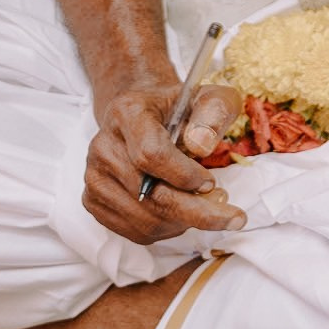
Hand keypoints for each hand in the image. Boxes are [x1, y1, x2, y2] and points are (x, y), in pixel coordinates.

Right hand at [84, 77, 244, 244]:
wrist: (143, 114)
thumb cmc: (179, 108)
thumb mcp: (208, 97)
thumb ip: (213, 113)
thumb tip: (201, 145)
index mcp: (128, 113)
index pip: (150, 154)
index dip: (185, 175)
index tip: (212, 182)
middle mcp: (103, 146)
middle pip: (149, 195)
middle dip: (196, 212)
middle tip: (233, 217)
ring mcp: (95, 176)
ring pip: (144, 219)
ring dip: (184, 222)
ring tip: (207, 207)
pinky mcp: (94, 201)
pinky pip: (134, 231)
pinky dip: (166, 229)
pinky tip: (182, 213)